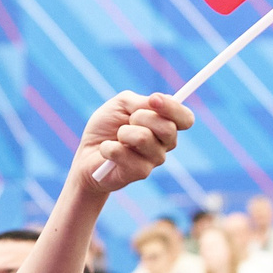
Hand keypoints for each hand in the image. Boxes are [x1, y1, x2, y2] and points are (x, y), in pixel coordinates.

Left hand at [72, 91, 191, 191]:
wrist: (87, 154)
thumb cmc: (107, 127)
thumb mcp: (121, 105)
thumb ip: (141, 102)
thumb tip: (157, 101)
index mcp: (166, 124)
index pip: (185, 118)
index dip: (173, 108)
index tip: (154, 99)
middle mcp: (166, 144)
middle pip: (168, 128)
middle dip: (141, 117)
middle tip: (128, 121)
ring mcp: (155, 160)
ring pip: (144, 138)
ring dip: (122, 133)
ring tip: (116, 138)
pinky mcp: (141, 173)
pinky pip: (124, 153)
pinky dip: (109, 147)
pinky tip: (107, 151)